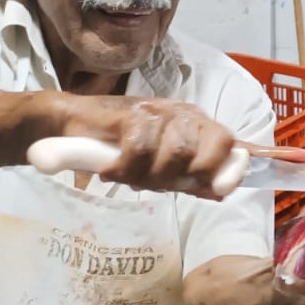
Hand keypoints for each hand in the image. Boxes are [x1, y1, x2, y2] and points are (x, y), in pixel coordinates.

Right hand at [52, 94, 238, 199]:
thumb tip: (221, 193)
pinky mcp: (134, 112)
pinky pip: (140, 150)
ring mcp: (161, 110)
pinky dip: (125, 169)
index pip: (228, 143)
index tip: (216, 190)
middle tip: (149, 184)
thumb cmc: (123, 146)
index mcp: (198, 126)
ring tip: (127, 177)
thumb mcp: (162, 165)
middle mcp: (185, 115)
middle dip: (174, 180)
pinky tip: (111, 171)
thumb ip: (190, 178)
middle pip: (199, 154)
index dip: (227, 169)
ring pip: (173, 153)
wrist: (75, 124)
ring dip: (147, 176)